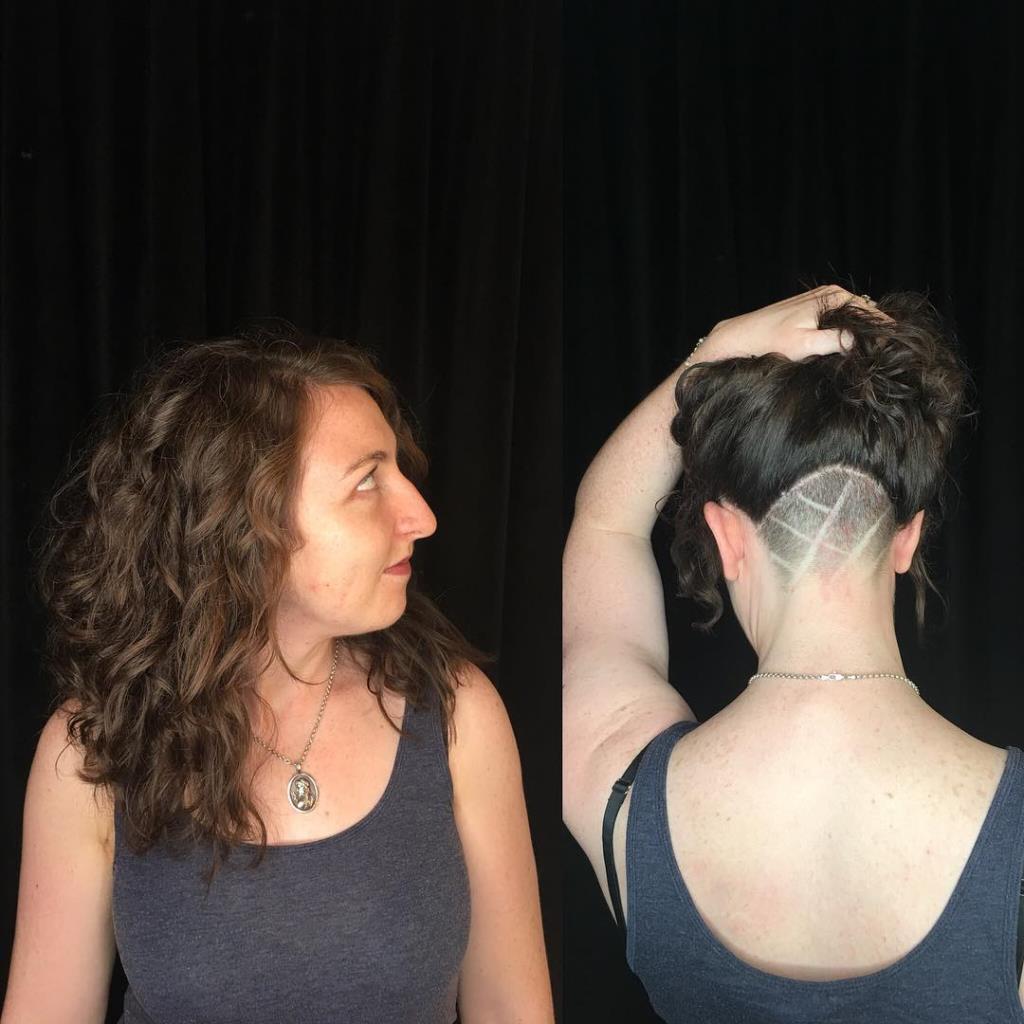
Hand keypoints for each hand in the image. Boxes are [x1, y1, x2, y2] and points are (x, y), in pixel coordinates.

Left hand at [693, 285, 885, 365]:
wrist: (740, 336)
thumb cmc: (769, 341)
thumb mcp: (806, 344)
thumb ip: (836, 341)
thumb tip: (865, 342)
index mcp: (834, 297)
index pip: (873, 313)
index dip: (885, 332)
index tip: (895, 351)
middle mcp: (831, 293)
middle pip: (866, 314)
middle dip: (876, 333)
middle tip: (886, 357)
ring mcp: (822, 300)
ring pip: (854, 317)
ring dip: (863, 334)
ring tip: (872, 356)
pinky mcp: (814, 309)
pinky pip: (841, 319)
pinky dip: (849, 332)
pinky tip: (850, 350)